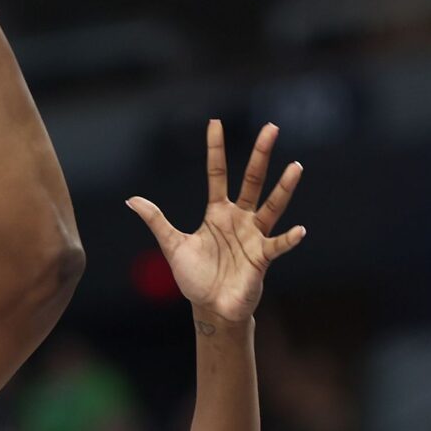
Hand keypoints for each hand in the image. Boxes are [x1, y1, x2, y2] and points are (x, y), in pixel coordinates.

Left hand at [126, 121, 307, 326]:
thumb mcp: (172, 246)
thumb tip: (131, 200)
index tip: (215, 123)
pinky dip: (288, 239)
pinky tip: (299, 230)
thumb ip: (156, 221)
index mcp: (217, 212)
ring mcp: (253, 236)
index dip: (215, 149)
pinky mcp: (262, 258)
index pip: (217, 173)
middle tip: (271, 128)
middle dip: (260, 155)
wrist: (211, 308)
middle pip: (252, 181)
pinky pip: (277, 245)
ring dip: (283, 188)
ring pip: (271, 206)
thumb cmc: (195, 277)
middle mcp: (239, 219)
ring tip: (296, 167)